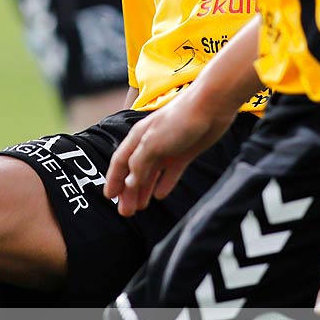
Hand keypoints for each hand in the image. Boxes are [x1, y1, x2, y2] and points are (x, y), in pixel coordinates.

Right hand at [105, 92, 233, 216]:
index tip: (108, 197)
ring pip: (151, 174)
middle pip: (135, 171)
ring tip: (139, 208)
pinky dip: (164, 183)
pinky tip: (160, 195)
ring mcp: (168, 148)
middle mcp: (150, 143)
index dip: (113, 179)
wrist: (211, 106)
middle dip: (128, 191)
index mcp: (138, 137)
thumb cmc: (179, 119)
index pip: (120, 162)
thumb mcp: (152, 142)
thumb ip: (139, 163)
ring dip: (143, 190)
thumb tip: (128, 182)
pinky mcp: (184, 153)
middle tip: (125, 212)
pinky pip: (171, 172)